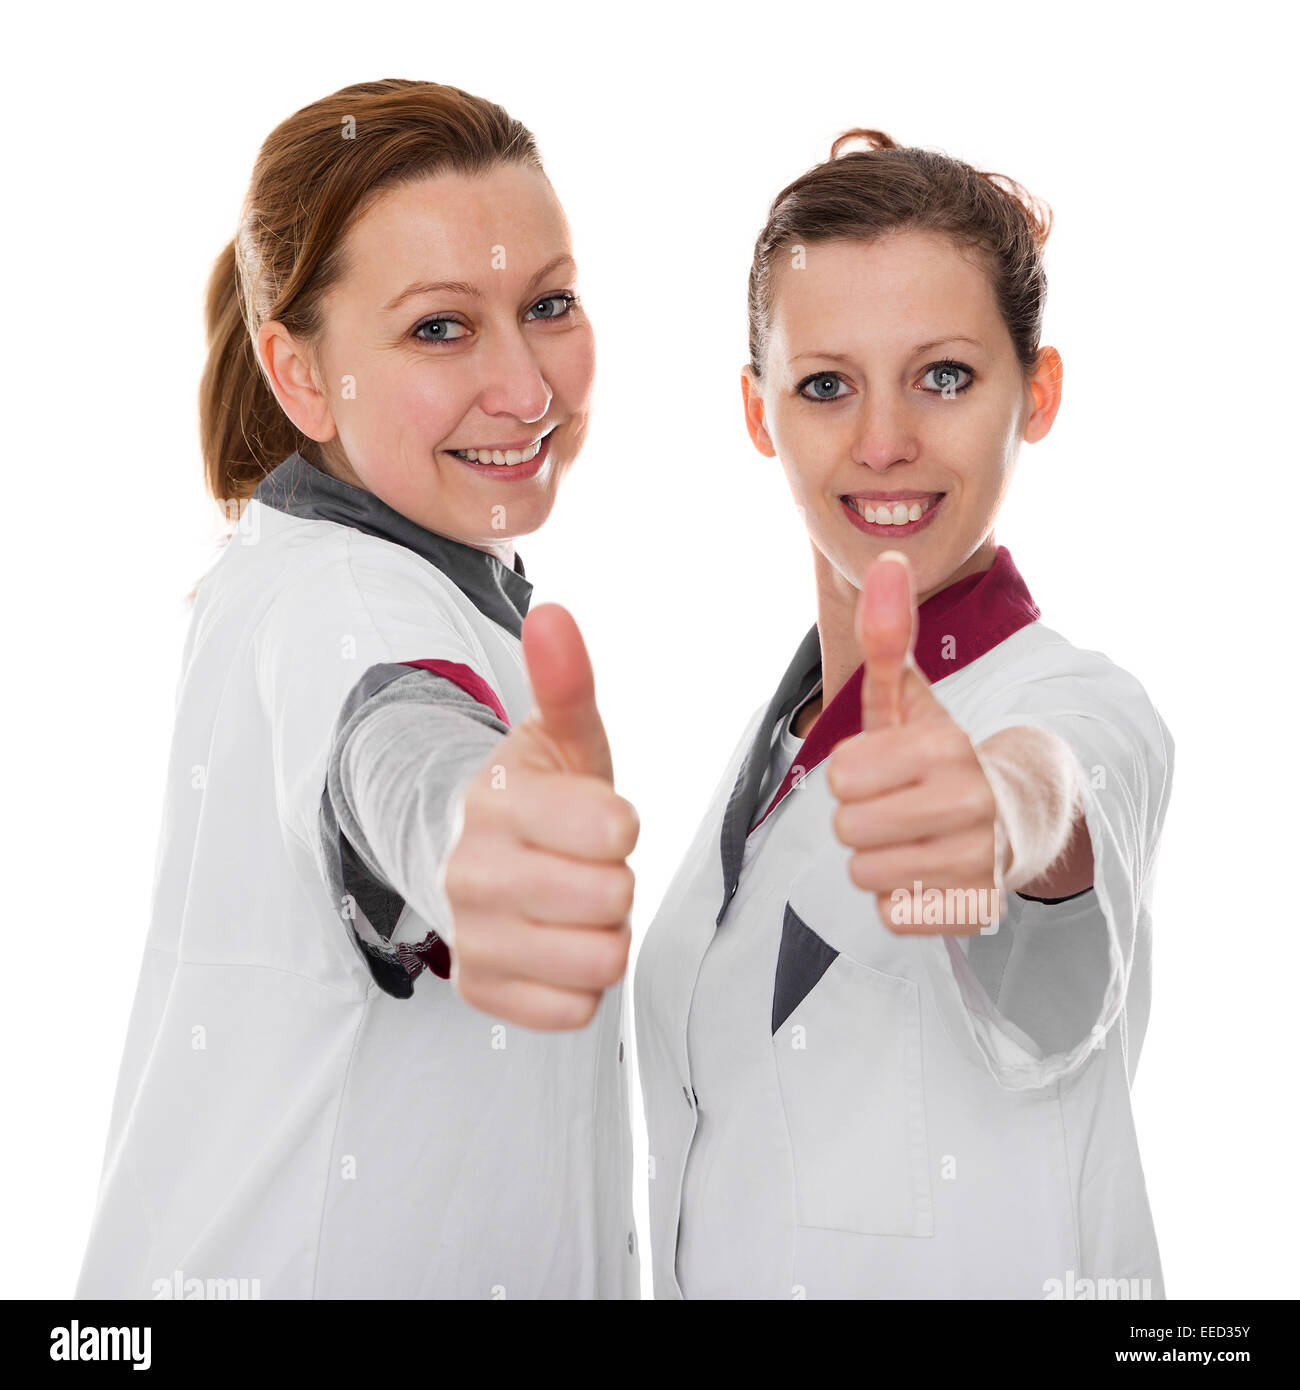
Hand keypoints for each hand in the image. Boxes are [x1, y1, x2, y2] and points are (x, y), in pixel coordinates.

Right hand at [443, 604, 638, 1026]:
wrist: (472, 857)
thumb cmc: (539, 795)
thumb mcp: (563, 737)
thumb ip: (566, 681)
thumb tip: (554, 613)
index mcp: (498, 801)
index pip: (613, 831)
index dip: (622, 825)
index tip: (600, 818)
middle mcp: (472, 872)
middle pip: (612, 899)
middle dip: (617, 881)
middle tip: (587, 866)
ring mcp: (470, 937)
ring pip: (600, 960)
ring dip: (605, 935)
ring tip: (575, 906)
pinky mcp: (479, 992)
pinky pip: (577, 1011)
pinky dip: (583, 984)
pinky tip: (558, 945)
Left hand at [825, 552, 1004, 934]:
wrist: (1026, 814)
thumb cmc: (944, 756)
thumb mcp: (912, 698)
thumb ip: (887, 636)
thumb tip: (885, 557)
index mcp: (946, 747)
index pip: (840, 776)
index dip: (854, 773)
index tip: (888, 768)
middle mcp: (969, 803)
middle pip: (847, 830)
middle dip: (863, 819)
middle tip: (900, 807)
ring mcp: (977, 862)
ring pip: (865, 875)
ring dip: (879, 859)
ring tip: (915, 839)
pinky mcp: (976, 911)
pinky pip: (892, 915)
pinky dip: (903, 899)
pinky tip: (932, 872)